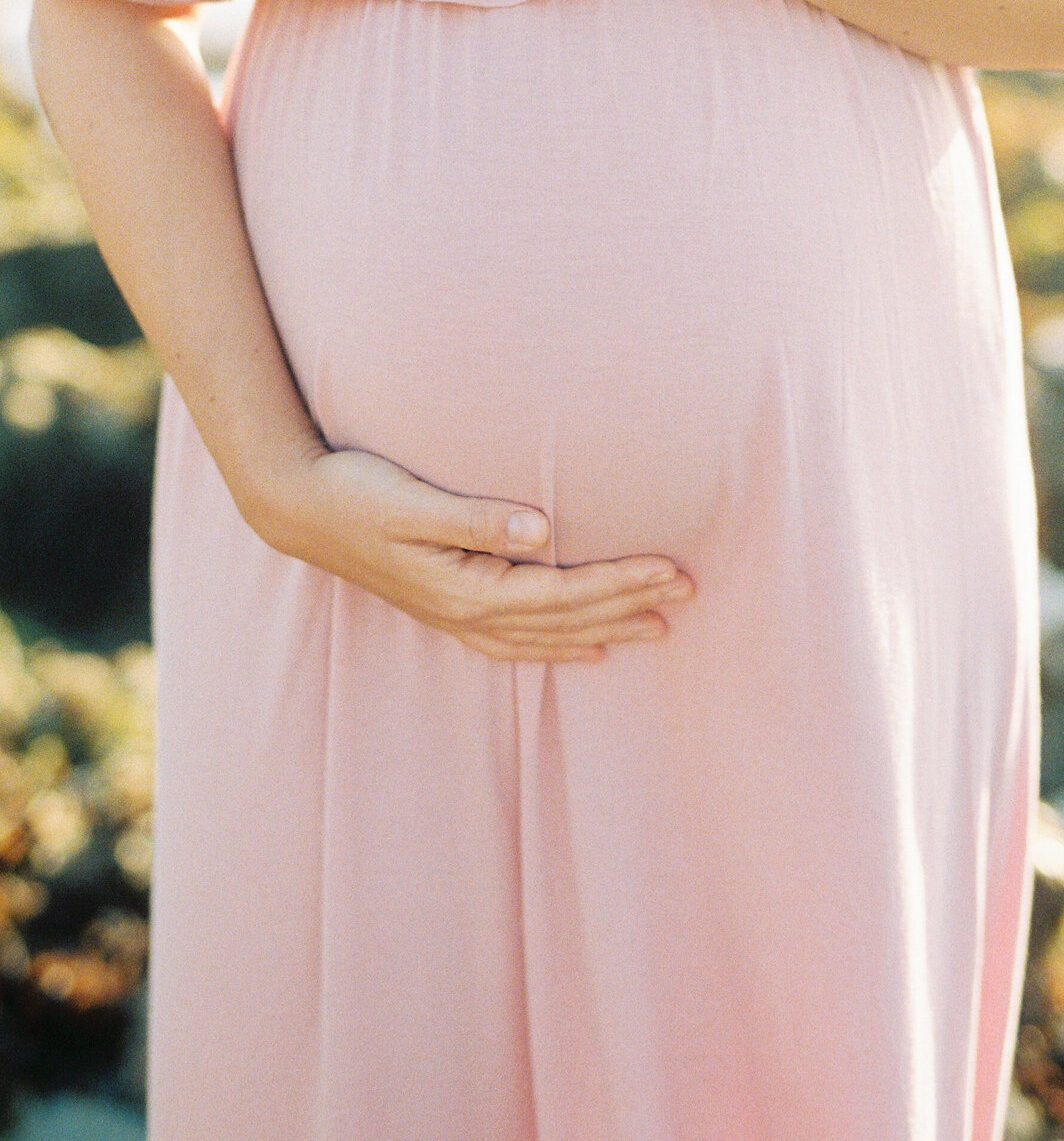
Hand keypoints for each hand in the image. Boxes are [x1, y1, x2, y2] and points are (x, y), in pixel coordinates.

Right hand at [249, 443, 694, 662]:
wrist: (295, 509)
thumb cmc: (354, 492)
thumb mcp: (413, 501)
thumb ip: (476, 519)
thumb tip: (541, 529)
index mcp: (466, 590)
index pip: (564, 593)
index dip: (621, 581)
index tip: (672, 568)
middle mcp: (466, 613)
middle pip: (566, 619)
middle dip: (630, 605)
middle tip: (690, 592)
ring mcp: (455, 617)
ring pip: (547, 636)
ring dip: (604, 628)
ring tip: (658, 625)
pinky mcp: (446, 606)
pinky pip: (515, 641)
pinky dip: (557, 645)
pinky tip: (585, 648)